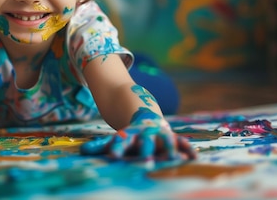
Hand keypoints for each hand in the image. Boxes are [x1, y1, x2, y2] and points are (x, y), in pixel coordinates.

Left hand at [80, 108, 195, 161]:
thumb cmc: (129, 135)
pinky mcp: (171, 137)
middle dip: (146, 150)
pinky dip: (187, 149)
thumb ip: (100, 146)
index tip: (114, 157)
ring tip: (172, 158)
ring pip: (165, 140)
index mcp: (130, 136)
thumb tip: (81, 152)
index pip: (122, 142)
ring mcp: (159, 134)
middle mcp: (145, 135)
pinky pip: (181, 142)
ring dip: (169, 148)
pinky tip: (194, 157)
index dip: (118, 149)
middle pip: (145, 142)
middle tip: (146, 160)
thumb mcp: (116, 139)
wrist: (145, 116)